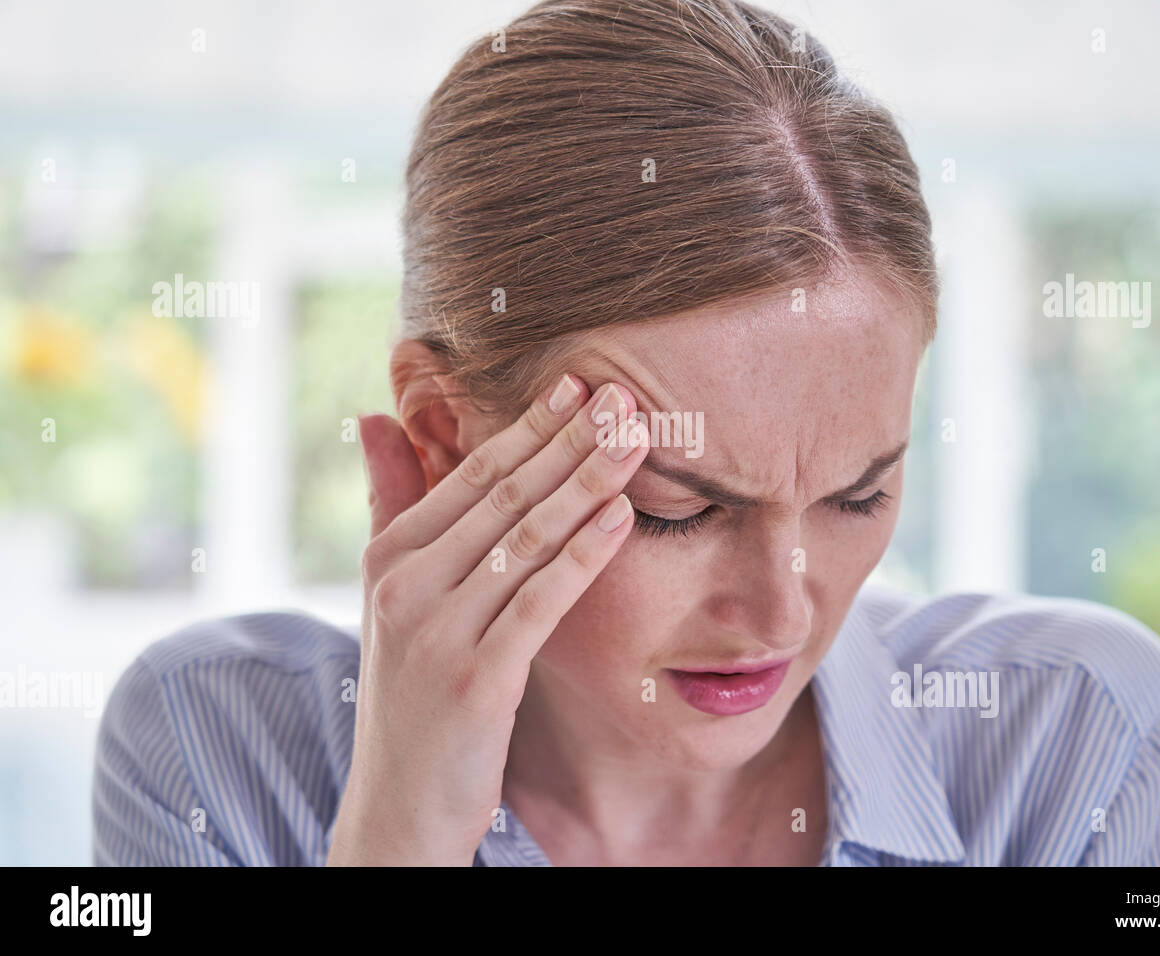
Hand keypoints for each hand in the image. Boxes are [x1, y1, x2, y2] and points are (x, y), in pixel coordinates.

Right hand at [325, 376, 648, 864]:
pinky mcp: (474, 679)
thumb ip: (392, 504)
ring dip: (586, 483)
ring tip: (635, 439)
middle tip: (624, 394)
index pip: (473, 473)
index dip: (532, 425)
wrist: (399, 803)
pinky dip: (581, 556)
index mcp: (390, 556)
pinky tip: (621, 518)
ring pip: (525, 538)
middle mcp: (406, 585)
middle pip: (505, 494)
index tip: (581, 383)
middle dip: (571, 440)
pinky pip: (538, 603)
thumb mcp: (393, 596)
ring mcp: (437, 631)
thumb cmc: (411, 692)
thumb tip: (371, 417)